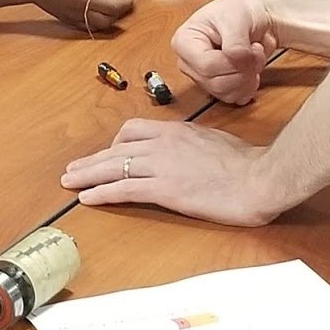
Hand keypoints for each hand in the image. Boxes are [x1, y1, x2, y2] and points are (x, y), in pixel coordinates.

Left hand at [61, 119, 278, 225]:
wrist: (260, 177)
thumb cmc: (247, 164)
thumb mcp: (215, 142)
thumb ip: (194, 145)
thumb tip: (189, 152)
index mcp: (176, 131)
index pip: (134, 130)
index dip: (115, 143)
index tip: (107, 154)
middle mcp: (163, 143)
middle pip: (116, 147)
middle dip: (92, 159)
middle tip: (72, 168)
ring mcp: (162, 165)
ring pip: (113, 166)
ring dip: (87, 174)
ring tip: (69, 181)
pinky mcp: (164, 189)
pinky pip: (123, 189)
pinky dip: (101, 192)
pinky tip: (87, 198)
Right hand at [172, 0, 278, 104]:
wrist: (257, 16)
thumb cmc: (240, 10)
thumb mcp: (236, 18)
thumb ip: (235, 40)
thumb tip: (235, 58)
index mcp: (184, 41)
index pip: (206, 65)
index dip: (232, 62)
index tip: (249, 49)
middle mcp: (190, 62)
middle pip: (216, 83)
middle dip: (243, 70)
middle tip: (256, 51)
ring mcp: (203, 76)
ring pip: (226, 93)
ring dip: (248, 78)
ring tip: (254, 57)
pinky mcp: (218, 87)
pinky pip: (234, 98)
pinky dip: (249, 86)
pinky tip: (251, 70)